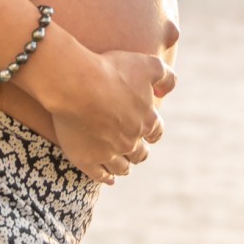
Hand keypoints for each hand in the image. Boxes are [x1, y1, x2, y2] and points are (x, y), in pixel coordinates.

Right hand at [50, 50, 174, 184]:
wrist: (77, 84)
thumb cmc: (112, 70)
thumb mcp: (148, 64)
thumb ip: (165, 76)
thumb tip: (165, 92)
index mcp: (147, 121)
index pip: (156, 132)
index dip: (153, 132)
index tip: (149, 133)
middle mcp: (131, 141)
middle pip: (140, 153)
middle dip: (140, 152)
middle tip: (136, 152)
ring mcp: (109, 153)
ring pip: (122, 167)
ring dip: (124, 167)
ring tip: (123, 167)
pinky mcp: (87, 159)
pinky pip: (99, 176)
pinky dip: (106, 178)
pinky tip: (108, 179)